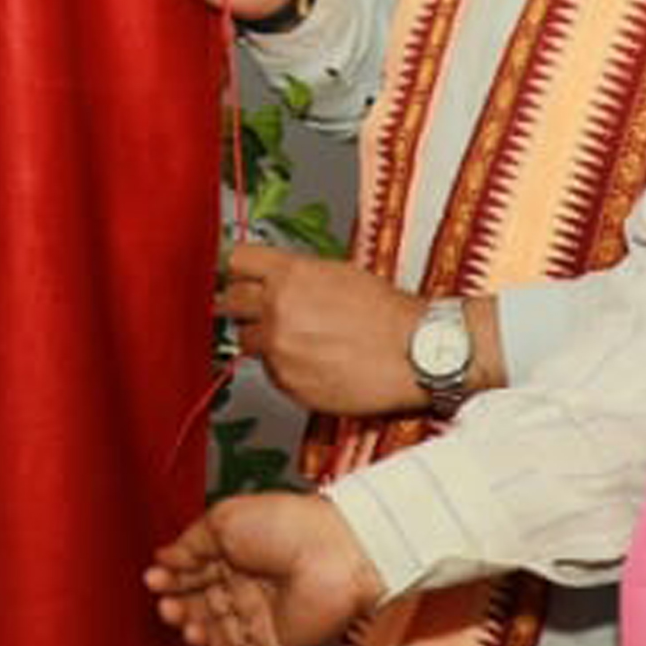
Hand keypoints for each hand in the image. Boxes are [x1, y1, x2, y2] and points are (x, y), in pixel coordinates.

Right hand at [143, 490, 387, 645]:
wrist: (332, 552)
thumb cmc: (285, 526)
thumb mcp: (225, 521)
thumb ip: (189, 544)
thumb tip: (161, 559)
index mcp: (231, 558)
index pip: (191, 577)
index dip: (170, 582)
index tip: (154, 580)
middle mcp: (243, 590)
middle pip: (197, 610)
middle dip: (177, 612)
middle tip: (169, 608)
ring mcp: (258, 620)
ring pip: (213, 640)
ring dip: (195, 639)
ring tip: (191, 629)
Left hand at [218, 244, 444, 417]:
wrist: (416, 353)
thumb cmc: (388, 314)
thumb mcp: (339, 273)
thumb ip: (297, 275)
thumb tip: (273, 277)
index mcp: (290, 275)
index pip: (236, 261)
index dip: (240, 271)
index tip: (241, 277)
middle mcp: (278, 310)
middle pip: (229, 302)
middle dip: (242, 306)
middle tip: (260, 311)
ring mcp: (279, 349)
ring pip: (246, 341)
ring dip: (263, 339)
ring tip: (298, 341)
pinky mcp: (287, 383)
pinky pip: (270, 372)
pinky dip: (284, 368)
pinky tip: (313, 362)